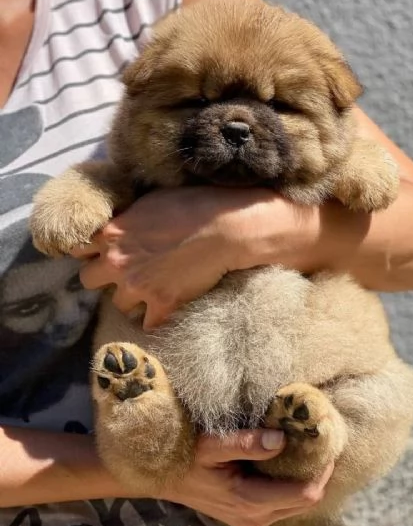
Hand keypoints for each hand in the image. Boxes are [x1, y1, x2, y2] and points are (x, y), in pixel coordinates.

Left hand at [71, 186, 321, 328]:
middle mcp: (118, 262)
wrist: (224, 228)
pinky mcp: (162, 304)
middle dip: (102, 276)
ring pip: (117, 304)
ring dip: (129, 298)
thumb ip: (125, 218)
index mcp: (111, 233)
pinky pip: (147, 324)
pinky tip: (163, 308)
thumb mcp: (149, 201)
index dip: (88, 251)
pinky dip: (154, 318)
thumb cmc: (191, 205)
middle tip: (122, 271)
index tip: (99, 252)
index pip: (76, 249)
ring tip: (147, 289)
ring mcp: (139, 286)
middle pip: (87, 280)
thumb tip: (118, 225)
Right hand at [162, 429, 333, 525]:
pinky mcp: (249, 519)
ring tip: (309, 448)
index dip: (323, 470)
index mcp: (249, 502)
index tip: (328, 442)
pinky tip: (290, 461)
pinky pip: (284, 505)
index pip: (305, 493)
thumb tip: (281, 439)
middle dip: (319, 472)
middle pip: (306, 500)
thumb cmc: (186, 456)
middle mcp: (255, 519)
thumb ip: (246, 443)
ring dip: (306, 478)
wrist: (163, 477)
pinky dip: (293, 484)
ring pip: (297, 504)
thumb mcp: (212, 444)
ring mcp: (252, 523)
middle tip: (322, 441)